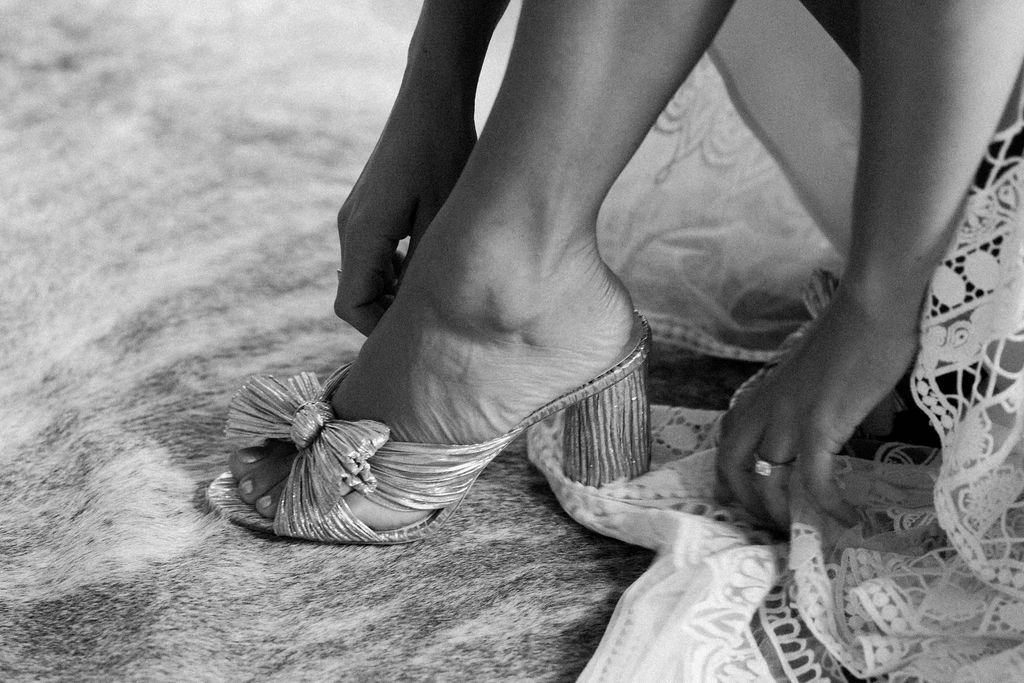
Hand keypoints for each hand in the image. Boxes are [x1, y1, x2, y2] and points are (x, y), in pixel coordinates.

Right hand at [334, 86, 475, 334]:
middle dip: (388, 315)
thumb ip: (425, 268)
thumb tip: (420, 311)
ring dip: (393, 293)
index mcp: (363, 234)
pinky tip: (431, 264)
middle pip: (354, 295)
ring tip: (438, 294)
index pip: (350, 306)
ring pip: (365, 276)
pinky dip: (394, 271)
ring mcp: (355, 217)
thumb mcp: (445, 217)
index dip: (379, 330)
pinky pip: (373, 255)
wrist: (431, 98)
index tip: (417, 334)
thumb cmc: (444, 151)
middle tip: (434, 322)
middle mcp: (349, 228)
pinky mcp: (367, 208)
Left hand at [716, 288, 918, 530]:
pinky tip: (846, 517)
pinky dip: (827, 505)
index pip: (727, 442)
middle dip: (748, 504)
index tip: (744, 503)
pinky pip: (812, 479)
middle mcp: (765, 407)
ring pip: (767, 480)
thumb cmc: (855, 334)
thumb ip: (816, 400)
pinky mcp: (818, 423)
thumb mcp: (819, 374)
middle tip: (776, 527)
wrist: (873, 308)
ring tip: (807, 532)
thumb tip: (844, 426)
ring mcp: (788, 416)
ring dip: (784, 514)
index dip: (729, 478)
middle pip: (733, 466)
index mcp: (763, 393)